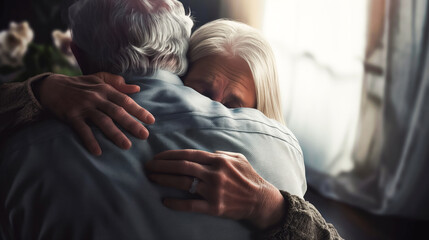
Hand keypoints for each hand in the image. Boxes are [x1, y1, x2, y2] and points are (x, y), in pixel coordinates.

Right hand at [36, 72, 154, 155]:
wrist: (52, 86)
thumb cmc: (79, 84)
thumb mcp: (98, 78)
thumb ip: (117, 83)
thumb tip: (136, 88)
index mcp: (105, 89)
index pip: (125, 101)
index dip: (139, 110)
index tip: (151, 121)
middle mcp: (96, 98)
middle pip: (117, 112)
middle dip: (132, 124)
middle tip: (145, 135)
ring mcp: (84, 107)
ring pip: (102, 121)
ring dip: (115, 134)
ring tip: (127, 146)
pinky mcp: (71, 116)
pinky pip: (82, 129)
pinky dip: (90, 140)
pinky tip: (97, 151)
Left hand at [145, 149, 285, 228]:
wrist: (260, 201)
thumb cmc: (249, 178)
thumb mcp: (238, 158)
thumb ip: (220, 153)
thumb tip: (203, 154)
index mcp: (219, 160)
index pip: (189, 154)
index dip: (170, 155)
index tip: (157, 157)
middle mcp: (215, 174)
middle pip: (182, 167)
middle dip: (162, 166)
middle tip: (148, 167)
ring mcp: (214, 191)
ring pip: (183, 183)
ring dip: (164, 180)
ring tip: (152, 178)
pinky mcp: (214, 207)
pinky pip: (190, 205)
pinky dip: (176, 203)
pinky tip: (165, 201)